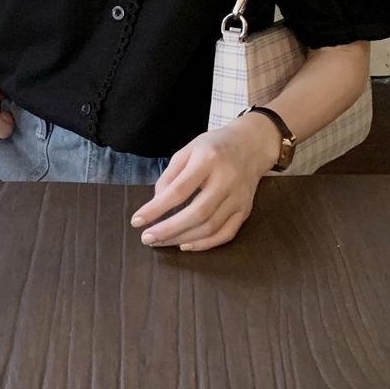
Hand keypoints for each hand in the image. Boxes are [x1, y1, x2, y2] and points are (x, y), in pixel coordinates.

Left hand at [130, 112, 283, 251]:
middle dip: (168, 230)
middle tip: (147, 238)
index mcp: (208, 159)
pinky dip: (205, 244)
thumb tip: (156, 203)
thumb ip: (170, 175)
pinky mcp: (246, 209)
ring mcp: (239, 197)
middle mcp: (226, 179)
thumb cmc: (214, 146)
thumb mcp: (188, 149)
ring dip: (182, 238)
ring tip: (161, 242)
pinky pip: (226, 234)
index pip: (179, 190)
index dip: (156, 208)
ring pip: (210, 227)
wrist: (252, 144)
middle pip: (197, 213)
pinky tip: (186, 244)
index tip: (137, 221)